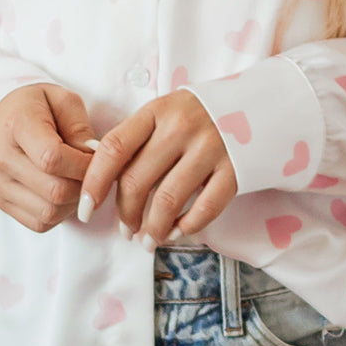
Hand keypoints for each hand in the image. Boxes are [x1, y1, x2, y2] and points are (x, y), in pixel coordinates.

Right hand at [0, 83, 98, 232]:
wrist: (1, 118)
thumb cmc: (37, 106)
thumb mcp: (63, 101)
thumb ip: (80, 129)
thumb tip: (94, 159)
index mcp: (17, 125)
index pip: (52, 158)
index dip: (83, 165)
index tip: (97, 157)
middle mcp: (2, 158)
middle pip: (54, 190)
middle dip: (84, 185)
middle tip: (93, 171)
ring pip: (49, 212)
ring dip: (74, 202)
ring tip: (78, 180)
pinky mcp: (2, 203)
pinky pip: (39, 223)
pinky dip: (60, 214)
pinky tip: (63, 192)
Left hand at [78, 90, 238, 248]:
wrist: (259, 105)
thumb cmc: (199, 116)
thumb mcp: (165, 114)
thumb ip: (136, 140)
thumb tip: (99, 181)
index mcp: (157, 110)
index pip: (114, 148)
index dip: (94, 182)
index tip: (86, 208)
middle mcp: (182, 126)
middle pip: (137, 180)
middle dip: (125, 214)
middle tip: (125, 230)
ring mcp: (211, 147)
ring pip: (167, 200)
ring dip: (152, 228)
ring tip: (147, 240)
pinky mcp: (236, 169)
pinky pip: (205, 208)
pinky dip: (186, 227)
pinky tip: (177, 232)